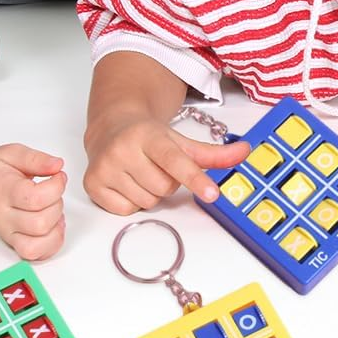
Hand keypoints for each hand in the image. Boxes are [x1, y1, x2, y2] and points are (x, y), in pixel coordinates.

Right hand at [0, 144, 66, 259]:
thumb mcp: (12, 153)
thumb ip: (36, 159)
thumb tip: (57, 166)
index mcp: (3, 191)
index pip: (35, 199)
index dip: (56, 187)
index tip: (58, 176)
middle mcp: (4, 217)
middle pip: (39, 223)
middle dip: (57, 205)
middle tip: (53, 192)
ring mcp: (9, 233)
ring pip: (37, 245)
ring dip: (55, 227)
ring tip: (52, 211)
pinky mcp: (14, 243)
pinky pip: (36, 255)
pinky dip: (51, 243)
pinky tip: (51, 226)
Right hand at [84, 116, 249, 214]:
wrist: (109, 127)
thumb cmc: (147, 136)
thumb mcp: (179, 141)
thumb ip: (212, 153)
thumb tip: (245, 152)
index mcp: (147, 135)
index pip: (174, 161)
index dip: (195, 178)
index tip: (212, 194)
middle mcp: (122, 149)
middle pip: (164, 188)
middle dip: (167, 183)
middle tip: (156, 167)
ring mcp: (105, 167)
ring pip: (147, 202)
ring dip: (150, 193)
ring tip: (140, 173)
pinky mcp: (92, 183)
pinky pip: (126, 210)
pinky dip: (131, 201)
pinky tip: (126, 182)